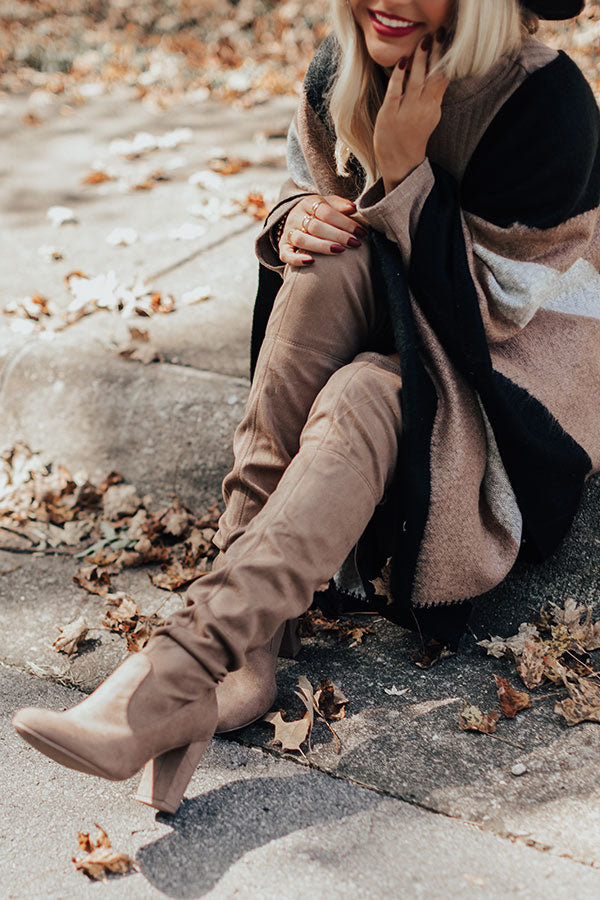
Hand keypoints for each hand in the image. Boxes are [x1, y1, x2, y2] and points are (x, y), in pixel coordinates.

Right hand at [278, 194, 366, 266]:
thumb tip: (353, 208)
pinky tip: (311, 262)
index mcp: (308, 203)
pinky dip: (297, 259)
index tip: (360, 232)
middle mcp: (296, 216)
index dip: (344, 222)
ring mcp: (288, 232)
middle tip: (355, 243)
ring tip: (340, 251)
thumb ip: (340, 205)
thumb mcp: (330, 204)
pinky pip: (286, 254)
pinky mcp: (283, 246)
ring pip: (301, 239)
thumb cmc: (321, 213)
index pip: (326, 212)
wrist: (298, 218)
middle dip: (338, 235)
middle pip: (315, 226)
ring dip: (321, 246)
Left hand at [373, 28, 449, 192]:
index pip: (442, 79)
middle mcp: (423, 109)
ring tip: (423, 42)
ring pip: (415, 80)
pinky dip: (399, 76)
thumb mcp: (428, 114)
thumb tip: (436, 68)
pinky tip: (402, 62)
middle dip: (435, 54)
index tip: (447, 41)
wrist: (400, 163)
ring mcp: (406, 112)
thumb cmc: (413, 136)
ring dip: (419, 59)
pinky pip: (395, 91)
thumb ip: (431, 93)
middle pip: (432, 76)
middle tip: (437, 34)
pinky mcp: (389, 115)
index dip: (445, 60)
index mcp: (434, 108)